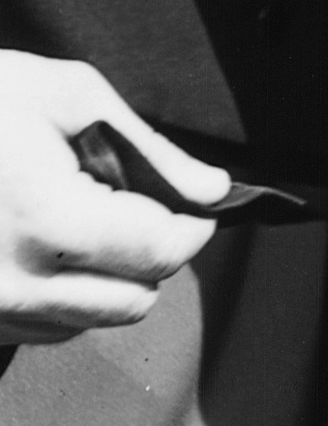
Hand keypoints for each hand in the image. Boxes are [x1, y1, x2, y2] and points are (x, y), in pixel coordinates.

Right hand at [0, 51, 225, 342]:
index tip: (190, 204)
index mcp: (47, 219)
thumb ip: (150, 150)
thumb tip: (209, 190)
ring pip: (87, 322)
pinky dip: (59, 298)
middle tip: (132, 208)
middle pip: (132, 300)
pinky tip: (41, 249)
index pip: (159, 253)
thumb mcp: (65, 96)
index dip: (190, 226)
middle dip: (150, 256)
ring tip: (79, 223)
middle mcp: (12, 280)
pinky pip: (37, 329)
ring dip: (105, 281)